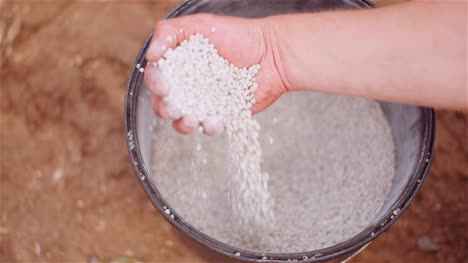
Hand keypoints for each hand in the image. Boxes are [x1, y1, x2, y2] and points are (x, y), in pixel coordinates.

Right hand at [144, 14, 286, 134]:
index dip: (155, 83)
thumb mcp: (199, 24)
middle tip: (174, 107)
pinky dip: (210, 127)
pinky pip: (210, 127)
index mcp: (179, 65)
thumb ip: (168, 32)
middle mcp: (189, 86)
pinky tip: (215, 120)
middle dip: (164, 109)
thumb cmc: (238, 35)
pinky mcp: (223, 115)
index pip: (156, 78)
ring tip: (193, 118)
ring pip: (183, 122)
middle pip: (163, 105)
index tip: (163, 85)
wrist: (272, 53)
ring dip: (183, 124)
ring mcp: (205, 102)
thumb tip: (151, 55)